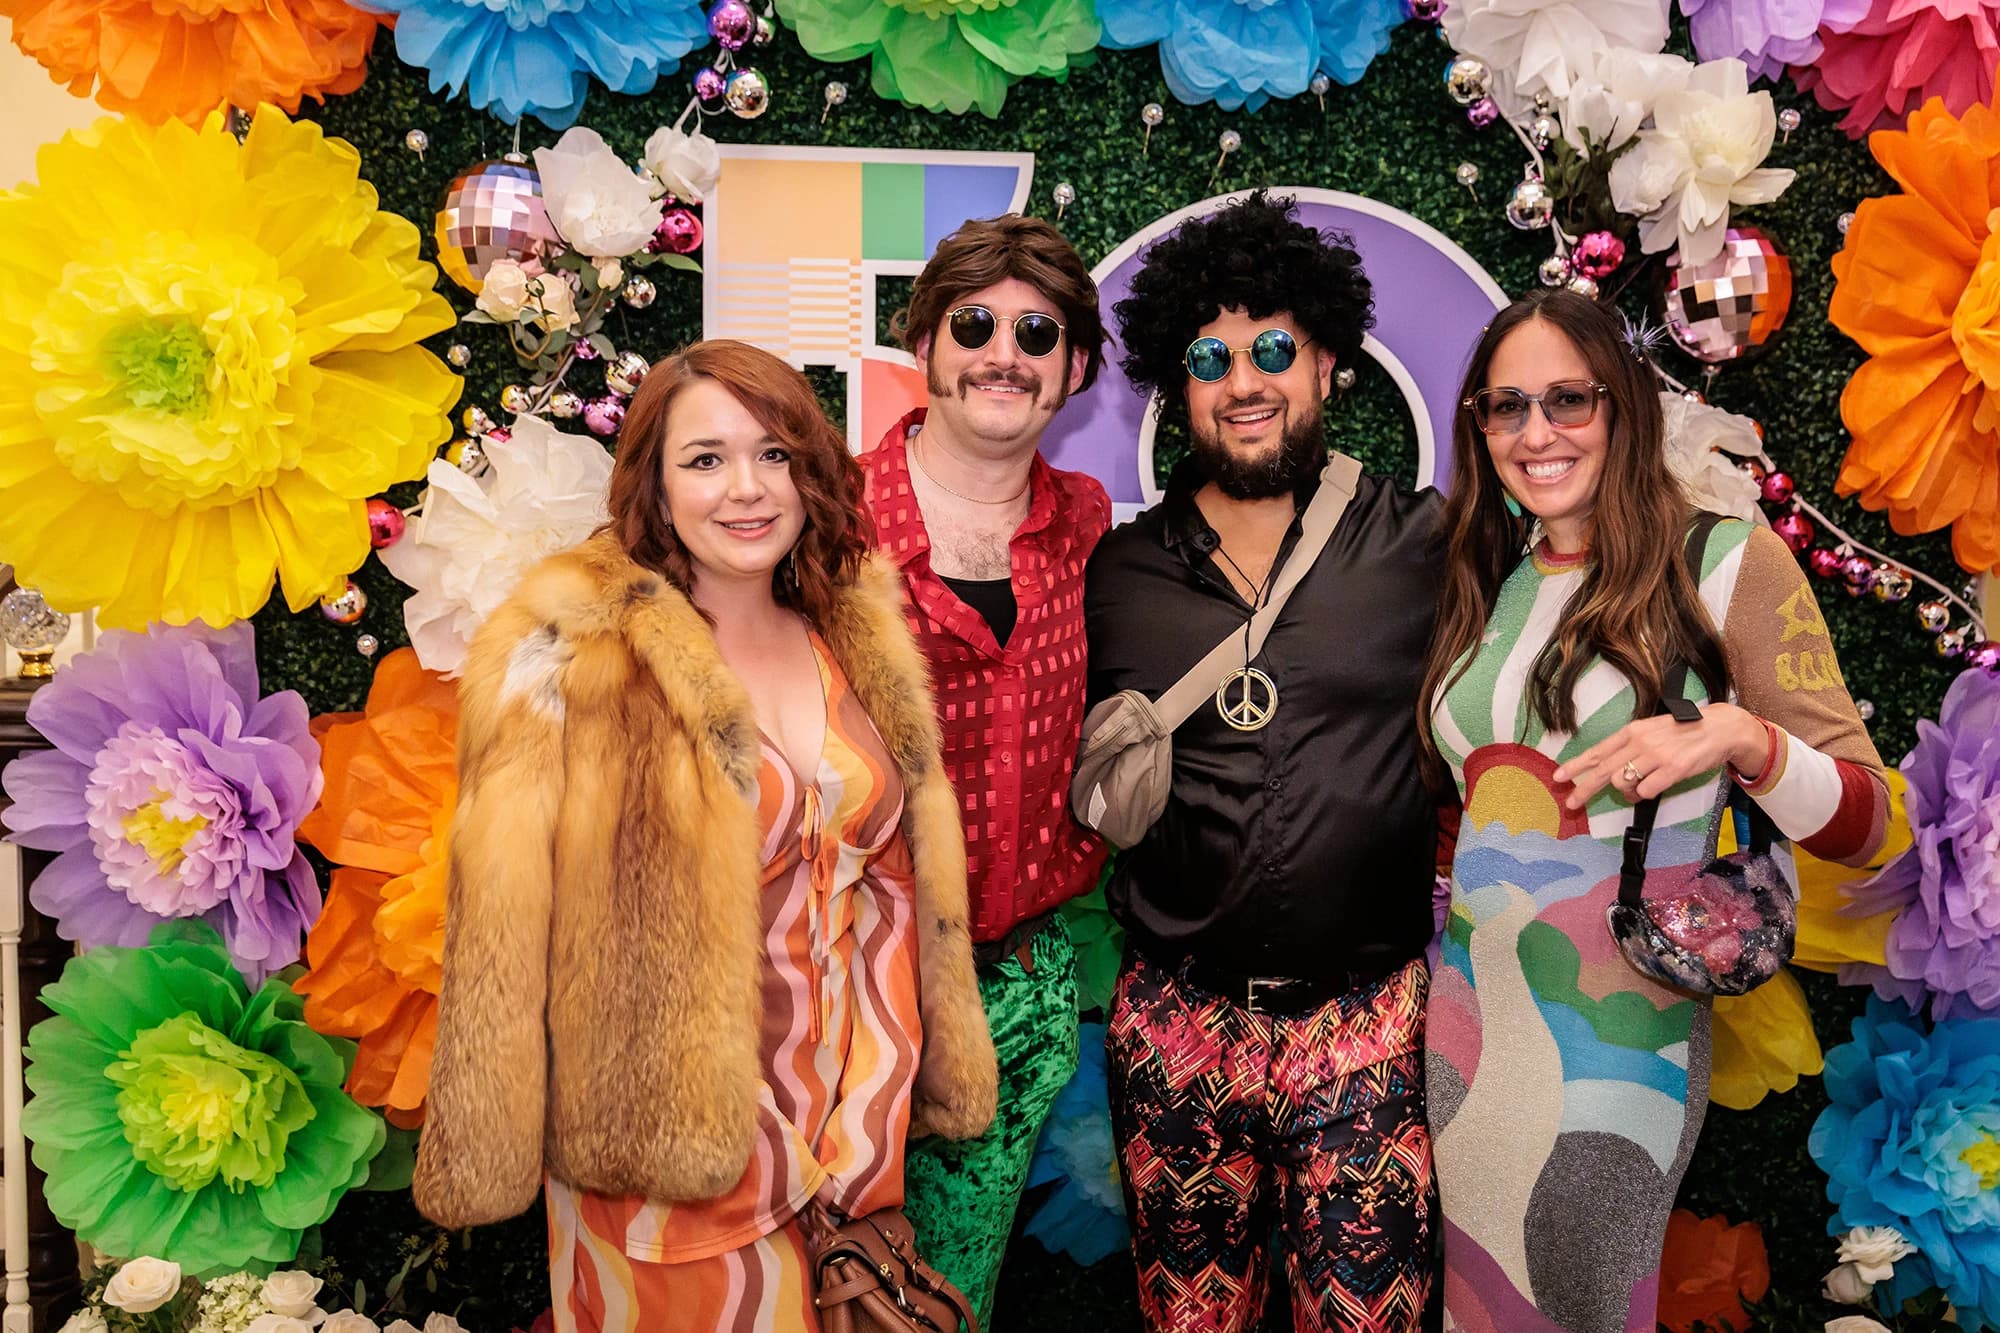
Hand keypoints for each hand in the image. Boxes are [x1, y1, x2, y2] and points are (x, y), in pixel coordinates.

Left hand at [1552, 702, 1768, 809]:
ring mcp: (1656, 755)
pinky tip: (1653, 789)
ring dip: (1626, 793)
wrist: (1720, 728)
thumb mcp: (1652, 730)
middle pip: (1603, 770)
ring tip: (1636, 792)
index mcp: (1633, 731)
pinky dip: (1645, 795)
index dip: (1576, 765)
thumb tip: (1612, 767)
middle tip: (1571, 803)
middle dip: (1584, 788)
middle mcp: (1641, 742)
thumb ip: (1632, 745)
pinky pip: (1647, 791)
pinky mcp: (1673, 769)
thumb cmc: (1685, 730)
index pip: (1597, 750)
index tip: (1558, 776)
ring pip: (1623, 782)